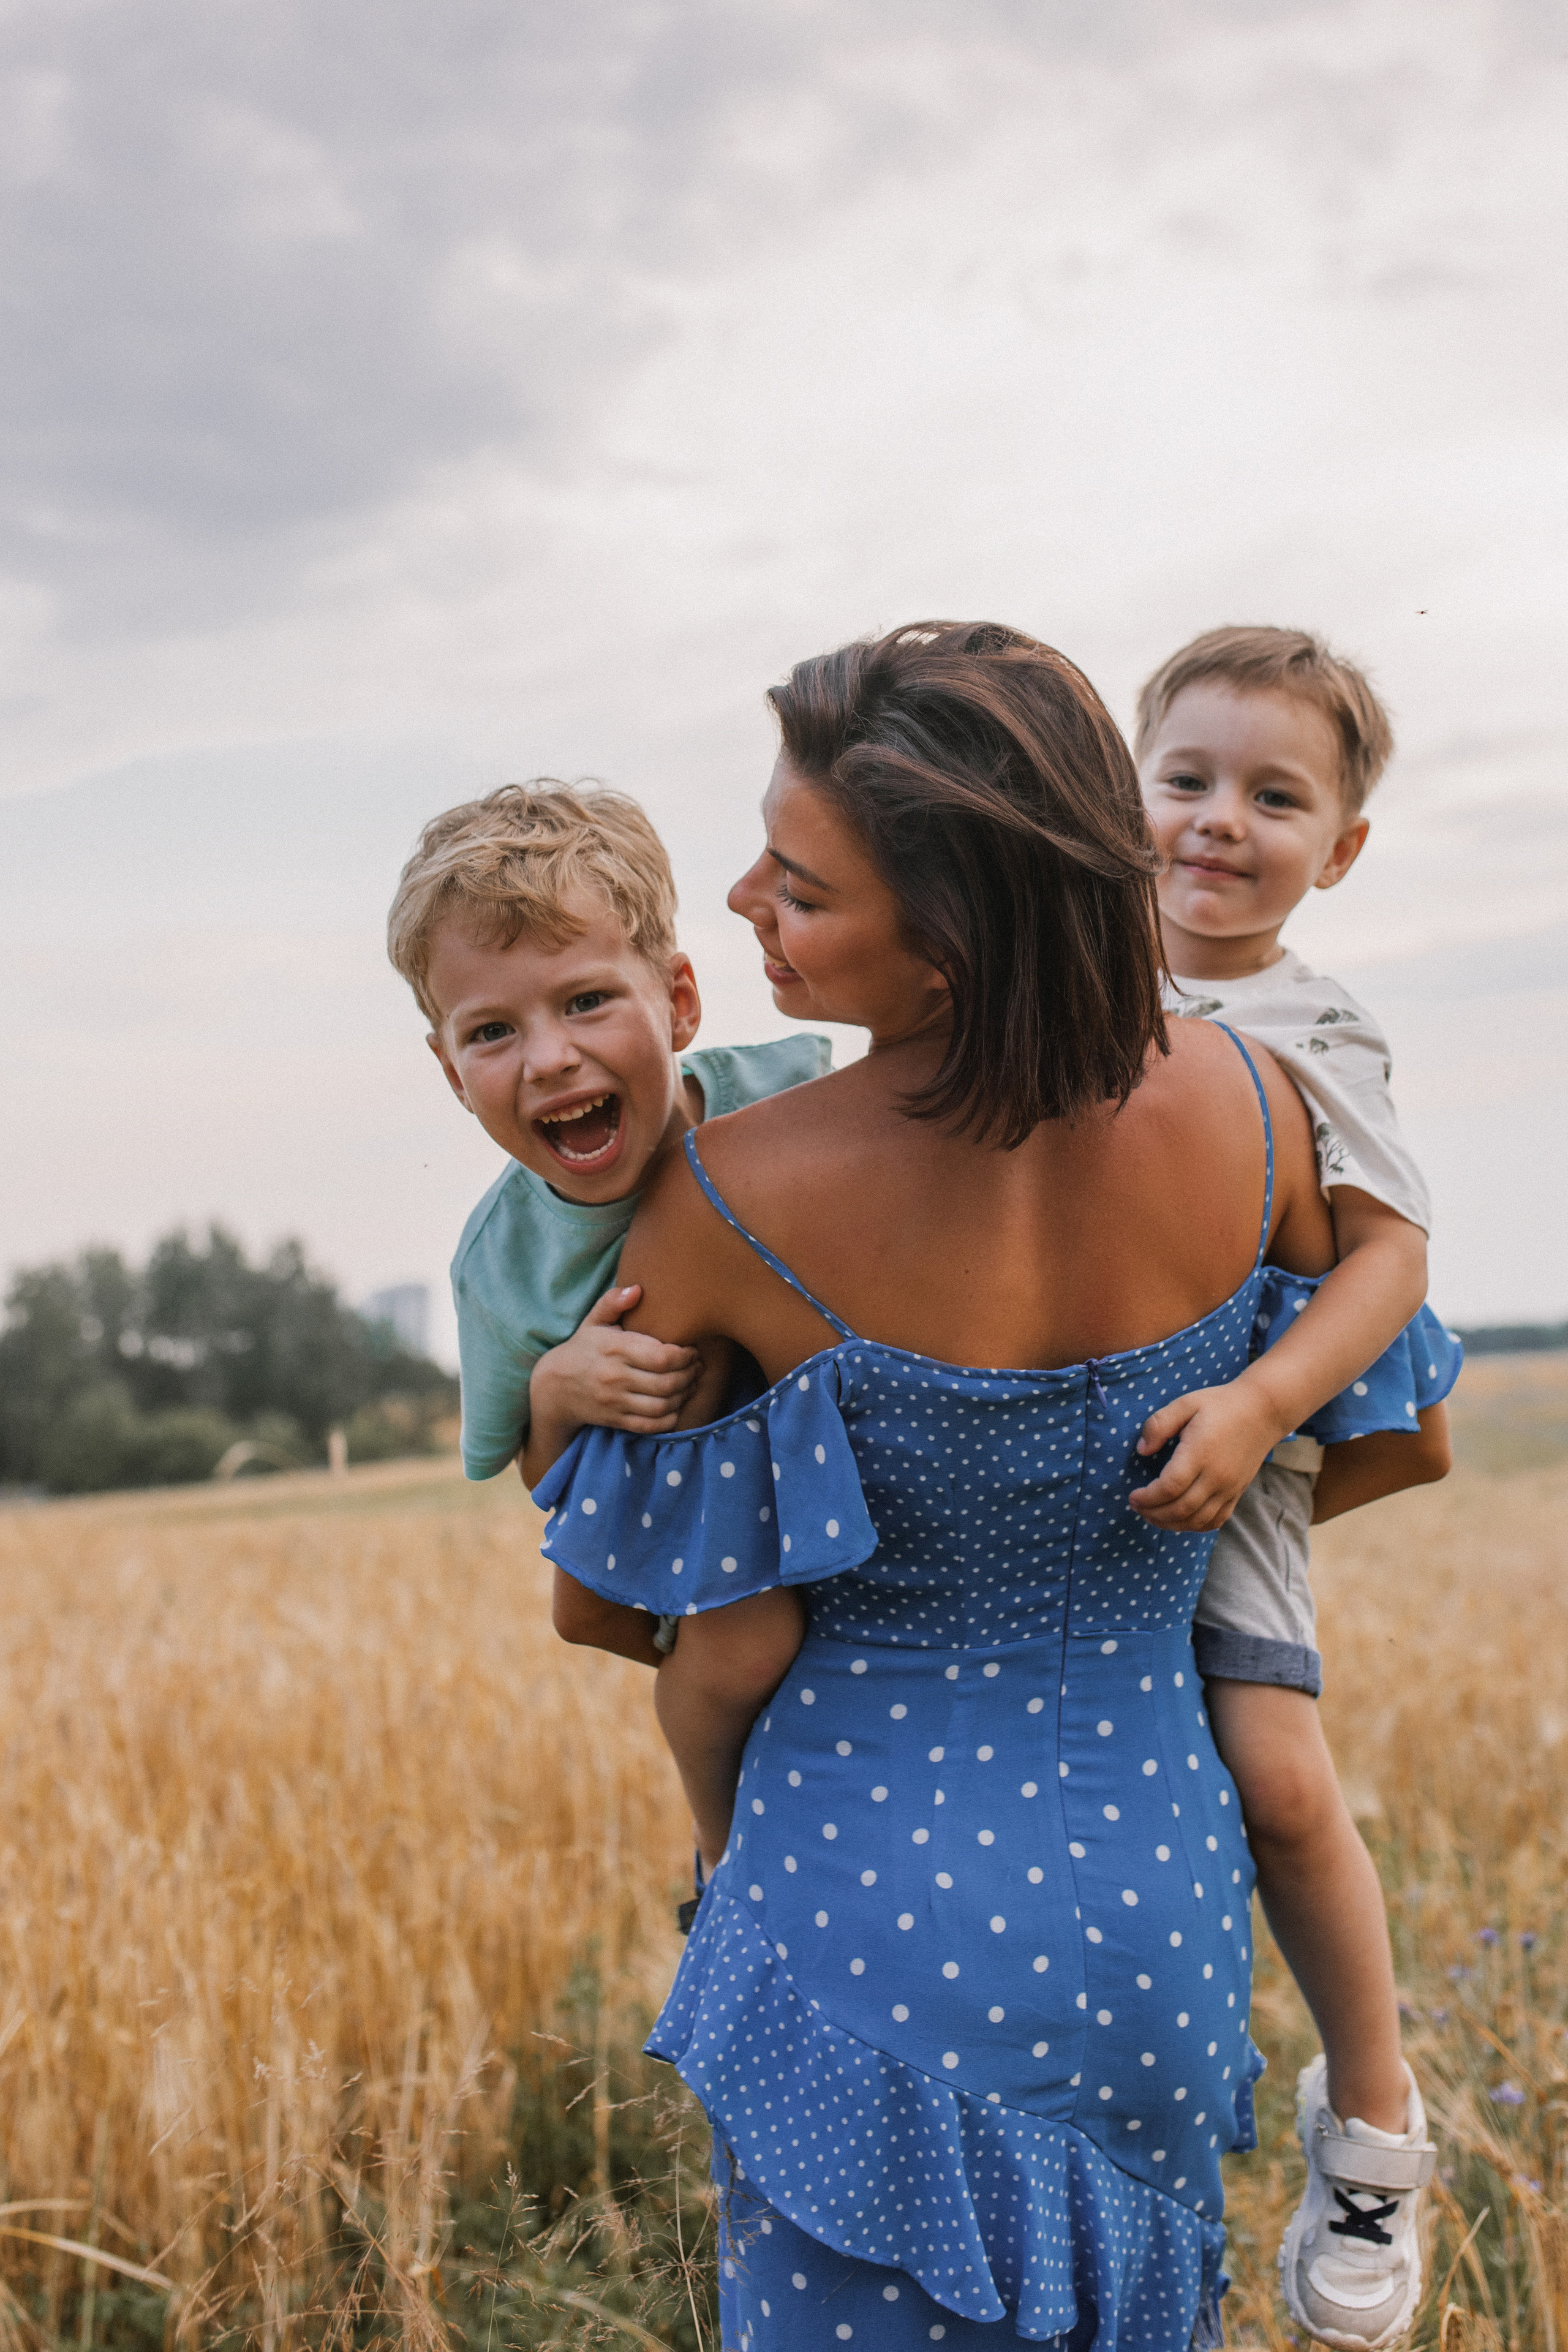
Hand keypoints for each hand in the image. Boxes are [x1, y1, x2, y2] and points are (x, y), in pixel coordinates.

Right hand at [531, 1285, 702, 1445]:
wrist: (554, 1387)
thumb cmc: (583, 1348)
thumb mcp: (594, 1321)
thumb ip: (613, 1302)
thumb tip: (637, 1289)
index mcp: (615, 1349)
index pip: (662, 1357)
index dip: (685, 1356)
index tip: (692, 1350)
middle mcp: (615, 1377)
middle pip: (667, 1383)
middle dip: (690, 1375)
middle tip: (698, 1367)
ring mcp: (615, 1402)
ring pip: (663, 1406)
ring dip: (685, 1396)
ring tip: (692, 1383)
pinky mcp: (616, 1420)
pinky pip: (651, 1426)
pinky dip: (670, 1419)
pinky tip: (677, 1405)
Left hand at [1128, 1377, 1285, 1530]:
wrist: (1263, 1411)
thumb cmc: (1221, 1404)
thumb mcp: (1186, 1404)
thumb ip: (1159, 1425)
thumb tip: (1142, 1450)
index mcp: (1200, 1453)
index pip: (1170, 1487)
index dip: (1148, 1497)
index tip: (1133, 1495)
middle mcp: (1216, 1476)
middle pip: (1181, 1509)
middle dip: (1154, 1514)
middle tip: (1137, 1507)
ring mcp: (1229, 1488)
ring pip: (1198, 1520)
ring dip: (1171, 1524)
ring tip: (1153, 1516)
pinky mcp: (1237, 1492)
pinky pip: (1216, 1520)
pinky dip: (1195, 1526)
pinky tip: (1180, 1520)